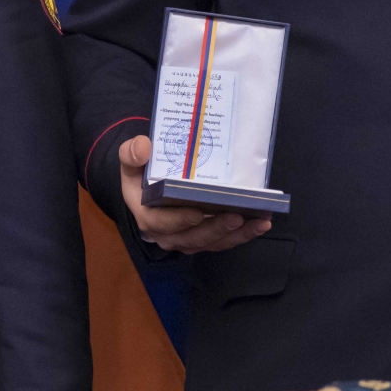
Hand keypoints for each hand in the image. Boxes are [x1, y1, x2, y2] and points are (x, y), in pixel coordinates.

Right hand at [118, 135, 270, 253]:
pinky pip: (223, 242)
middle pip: (193, 237)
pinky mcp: (204, 239)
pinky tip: (260, 224)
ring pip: (212, 242)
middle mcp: (167, 234)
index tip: (197, 212)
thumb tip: (143, 147)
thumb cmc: (142, 173)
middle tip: (237, 216)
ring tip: (258, 222)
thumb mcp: (130, 161)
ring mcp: (187, 239)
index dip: (179, 220)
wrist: (148, 187)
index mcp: (148, 216)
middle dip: (216, 228)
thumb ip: (131, 153)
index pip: (162, 223)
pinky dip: (242, 235)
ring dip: (236, 235)